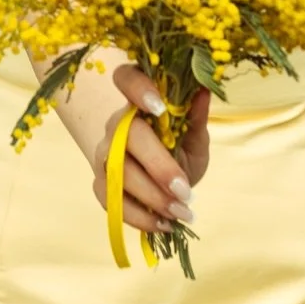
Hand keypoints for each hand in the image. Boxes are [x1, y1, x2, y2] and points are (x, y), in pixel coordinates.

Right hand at [90, 65, 210, 236]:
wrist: (167, 182)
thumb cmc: (180, 150)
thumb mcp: (194, 137)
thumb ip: (196, 116)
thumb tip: (204, 89)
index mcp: (140, 101)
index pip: (126, 78)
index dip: (138, 88)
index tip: (160, 107)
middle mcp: (117, 124)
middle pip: (127, 136)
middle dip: (158, 166)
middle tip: (185, 192)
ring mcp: (105, 154)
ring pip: (118, 173)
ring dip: (152, 197)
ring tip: (182, 213)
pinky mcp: (101, 183)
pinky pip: (112, 201)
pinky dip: (139, 217)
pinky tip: (163, 225)